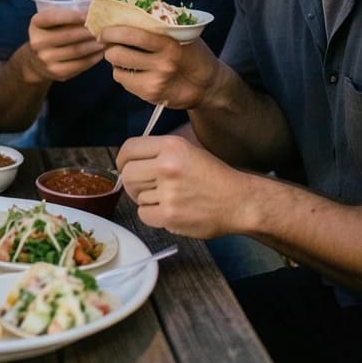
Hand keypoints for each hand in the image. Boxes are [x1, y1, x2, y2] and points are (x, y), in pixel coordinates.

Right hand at [26, 7, 104, 83]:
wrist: (36, 62)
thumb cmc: (50, 34)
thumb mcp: (50, 22)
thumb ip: (65, 14)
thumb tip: (94, 9)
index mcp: (36, 24)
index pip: (52, 18)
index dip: (71, 16)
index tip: (89, 13)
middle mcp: (38, 42)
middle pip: (68, 35)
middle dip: (88, 30)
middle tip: (104, 27)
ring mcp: (46, 59)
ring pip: (76, 50)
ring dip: (94, 44)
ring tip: (105, 39)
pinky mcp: (57, 72)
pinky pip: (80, 64)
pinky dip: (93, 58)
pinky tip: (101, 52)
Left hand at [100, 25, 218, 108]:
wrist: (208, 86)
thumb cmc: (192, 54)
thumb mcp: (181, 35)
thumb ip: (159, 25)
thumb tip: (129, 9)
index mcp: (169, 44)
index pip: (133, 35)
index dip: (113, 31)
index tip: (104, 30)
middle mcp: (162, 64)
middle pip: (118, 54)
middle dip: (110, 47)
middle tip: (111, 43)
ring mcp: (156, 82)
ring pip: (117, 70)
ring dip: (116, 62)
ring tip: (124, 56)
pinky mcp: (150, 95)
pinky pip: (125, 83)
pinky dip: (124, 75)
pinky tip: (134, 70)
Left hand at [116, 134, 246, 238]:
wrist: (238, 201)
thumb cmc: (212, 176)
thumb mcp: (186, 150)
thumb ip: (157, 152)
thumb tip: (128, 161)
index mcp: (170, 146)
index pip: (128, 148)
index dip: (123, 159)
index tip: (125, 166)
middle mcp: (167, 166)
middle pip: (128, 174)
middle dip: (132, 182)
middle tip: (145, 187)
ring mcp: (168, 192)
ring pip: (136, 196)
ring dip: (147, 199)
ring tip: (169, 198)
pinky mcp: (170, 215)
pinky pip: (143, 215)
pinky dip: (152, 215)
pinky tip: (168, 210)